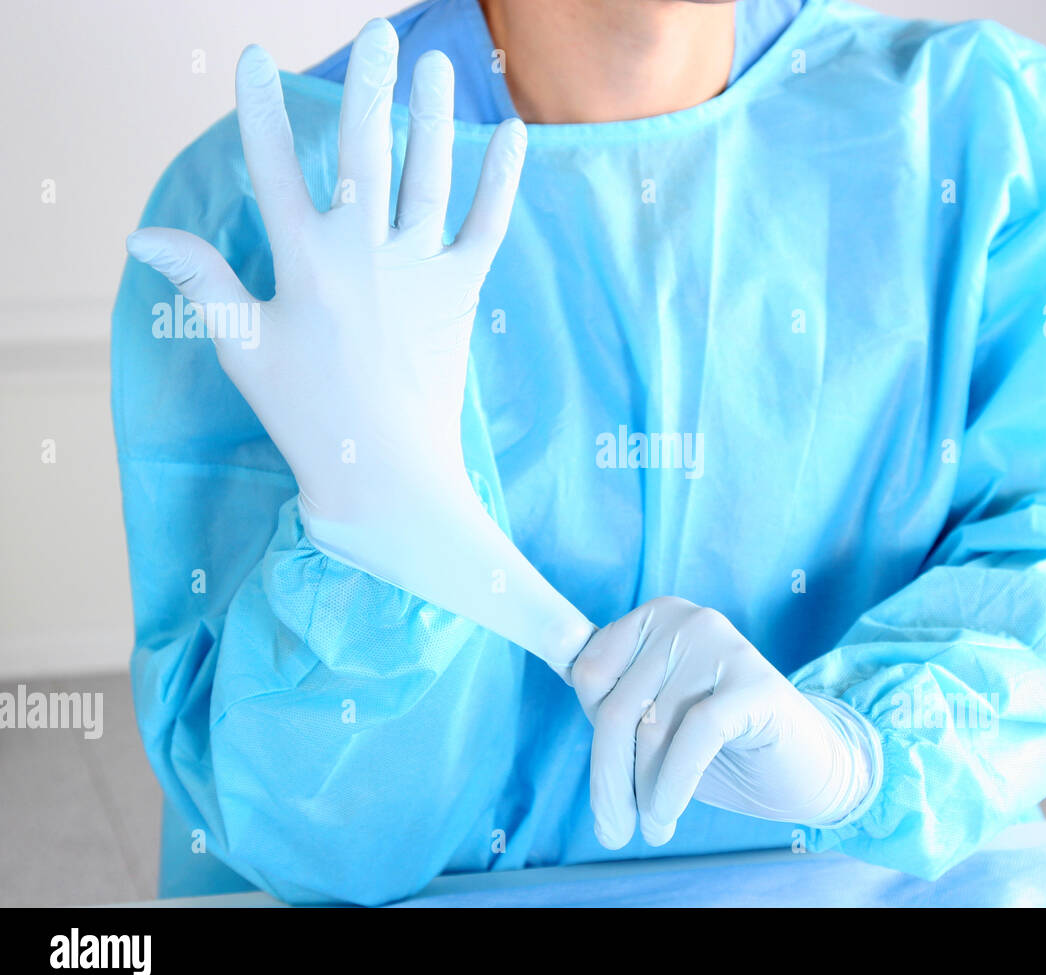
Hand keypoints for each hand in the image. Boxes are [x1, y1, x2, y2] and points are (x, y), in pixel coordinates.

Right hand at [126, 20, 592, 668]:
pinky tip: (514, 131)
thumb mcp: (243, 347)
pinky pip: (488, 220)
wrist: (387, 474)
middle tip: (378, 34)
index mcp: (304, 260)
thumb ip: (203, 282)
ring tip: (438, 62)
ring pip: (429, 170)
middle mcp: (364, 250)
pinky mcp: (462, 289)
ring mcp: (420, 267)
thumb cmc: (307, 415)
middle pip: (365, 147)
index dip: (260, 108)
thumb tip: (144, 236)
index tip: (254, 56)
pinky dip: (503, 177)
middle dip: (369, 83)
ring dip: (434, 112)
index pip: (272, 165)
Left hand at [571, 597, 876, 847]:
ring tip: (654, 825)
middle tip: (613, 831)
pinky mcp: (755, 681)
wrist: (805, 764)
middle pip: (617, 707)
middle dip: (610, 778)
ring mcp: (722, 645)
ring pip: (651, 728)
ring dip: (645, 791)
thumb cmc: (718, 743)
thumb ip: (608, 687)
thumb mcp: (653, 713)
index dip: (597, 734)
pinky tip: (668, 813)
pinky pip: (692, 737)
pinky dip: (673, 784)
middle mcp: (685, 619)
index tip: (611, 780)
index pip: (589, 674)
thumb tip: (548, 647)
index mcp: (653, 617)